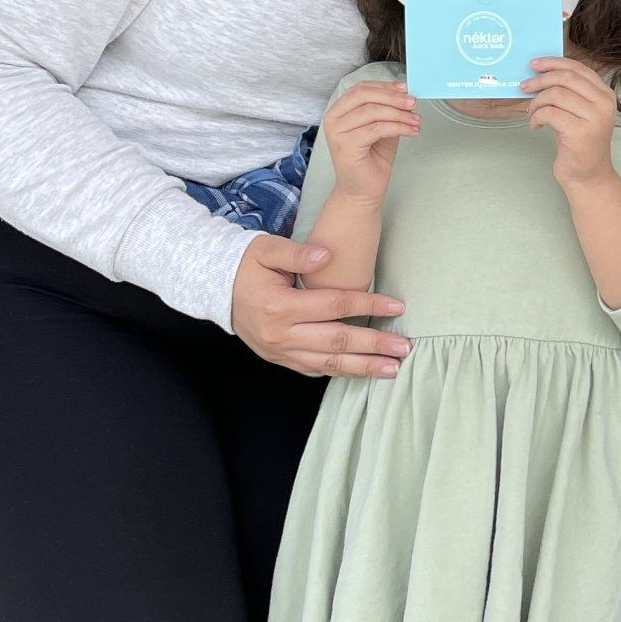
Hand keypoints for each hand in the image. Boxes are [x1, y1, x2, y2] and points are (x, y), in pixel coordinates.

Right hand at [231, 235, 408, 377]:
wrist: (216, 290)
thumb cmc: (245, 265)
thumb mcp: (266, 249)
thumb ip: (297, 252)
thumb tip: (326, 255)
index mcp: (280, 306)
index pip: (335, 306)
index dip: (368, 306)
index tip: (397, 306)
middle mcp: (281, 335)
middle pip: (337, 341)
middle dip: (374, 345)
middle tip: (404, 347)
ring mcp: (280, 352)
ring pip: (329, 363)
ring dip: (363, 367)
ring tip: (392, 368)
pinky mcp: (280, 360)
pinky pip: (315, 369)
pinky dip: (341, 371)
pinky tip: (364, 372)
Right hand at [321, 76, 419, 203]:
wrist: (362, 191)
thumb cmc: (371, 160)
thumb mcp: (381, 129)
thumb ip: (387, 111)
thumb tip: (405, 95)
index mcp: (339, 111)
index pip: (361, 88)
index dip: (385, 86)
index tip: (405, 89)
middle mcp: (333, 118)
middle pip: (365, 96)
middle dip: (393, 97)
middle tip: (413, 103)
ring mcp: (338, 132)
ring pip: (372, 112)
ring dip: (399, 114)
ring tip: (416, 120)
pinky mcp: (347, 145)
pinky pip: (377, 129)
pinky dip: (398, 127)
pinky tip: (412, 132)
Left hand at [526, 56, 617, 191]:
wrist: (588, 176)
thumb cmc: (580, 144)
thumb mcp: (580, 112)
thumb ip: (570, 92)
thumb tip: (540, 72)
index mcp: (605, 94)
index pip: (578, 68)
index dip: (553, 62)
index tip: (534, 65)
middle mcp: (604, 103)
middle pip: (566, 77)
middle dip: (540, 80)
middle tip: (524, 87)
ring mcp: (594, 118)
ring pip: (556, 94)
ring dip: (536, 102)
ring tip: (531, 113)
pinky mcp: (580, 132)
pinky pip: (550, 113)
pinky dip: (536, 116)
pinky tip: (535, 125)